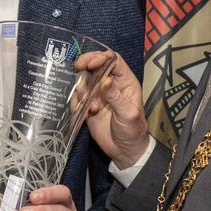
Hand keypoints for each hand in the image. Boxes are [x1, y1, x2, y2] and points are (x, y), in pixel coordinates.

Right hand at [76, 51, 148, 166]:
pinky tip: (86, 115)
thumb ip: (115, 96)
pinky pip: (77, 98)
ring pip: (83, 81)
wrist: (125, 152)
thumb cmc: (133, 131)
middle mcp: (110, 85)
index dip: (100, 57)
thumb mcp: (127, 114)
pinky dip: (78, 104)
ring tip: (91, 107)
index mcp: (125, 82)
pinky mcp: (88, 106)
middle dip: (85, 65)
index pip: (113, 60)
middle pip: (95, 66)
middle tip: (77, 68)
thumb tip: (104, 80)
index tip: (90, 63)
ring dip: (82, 91)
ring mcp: (98, 95)